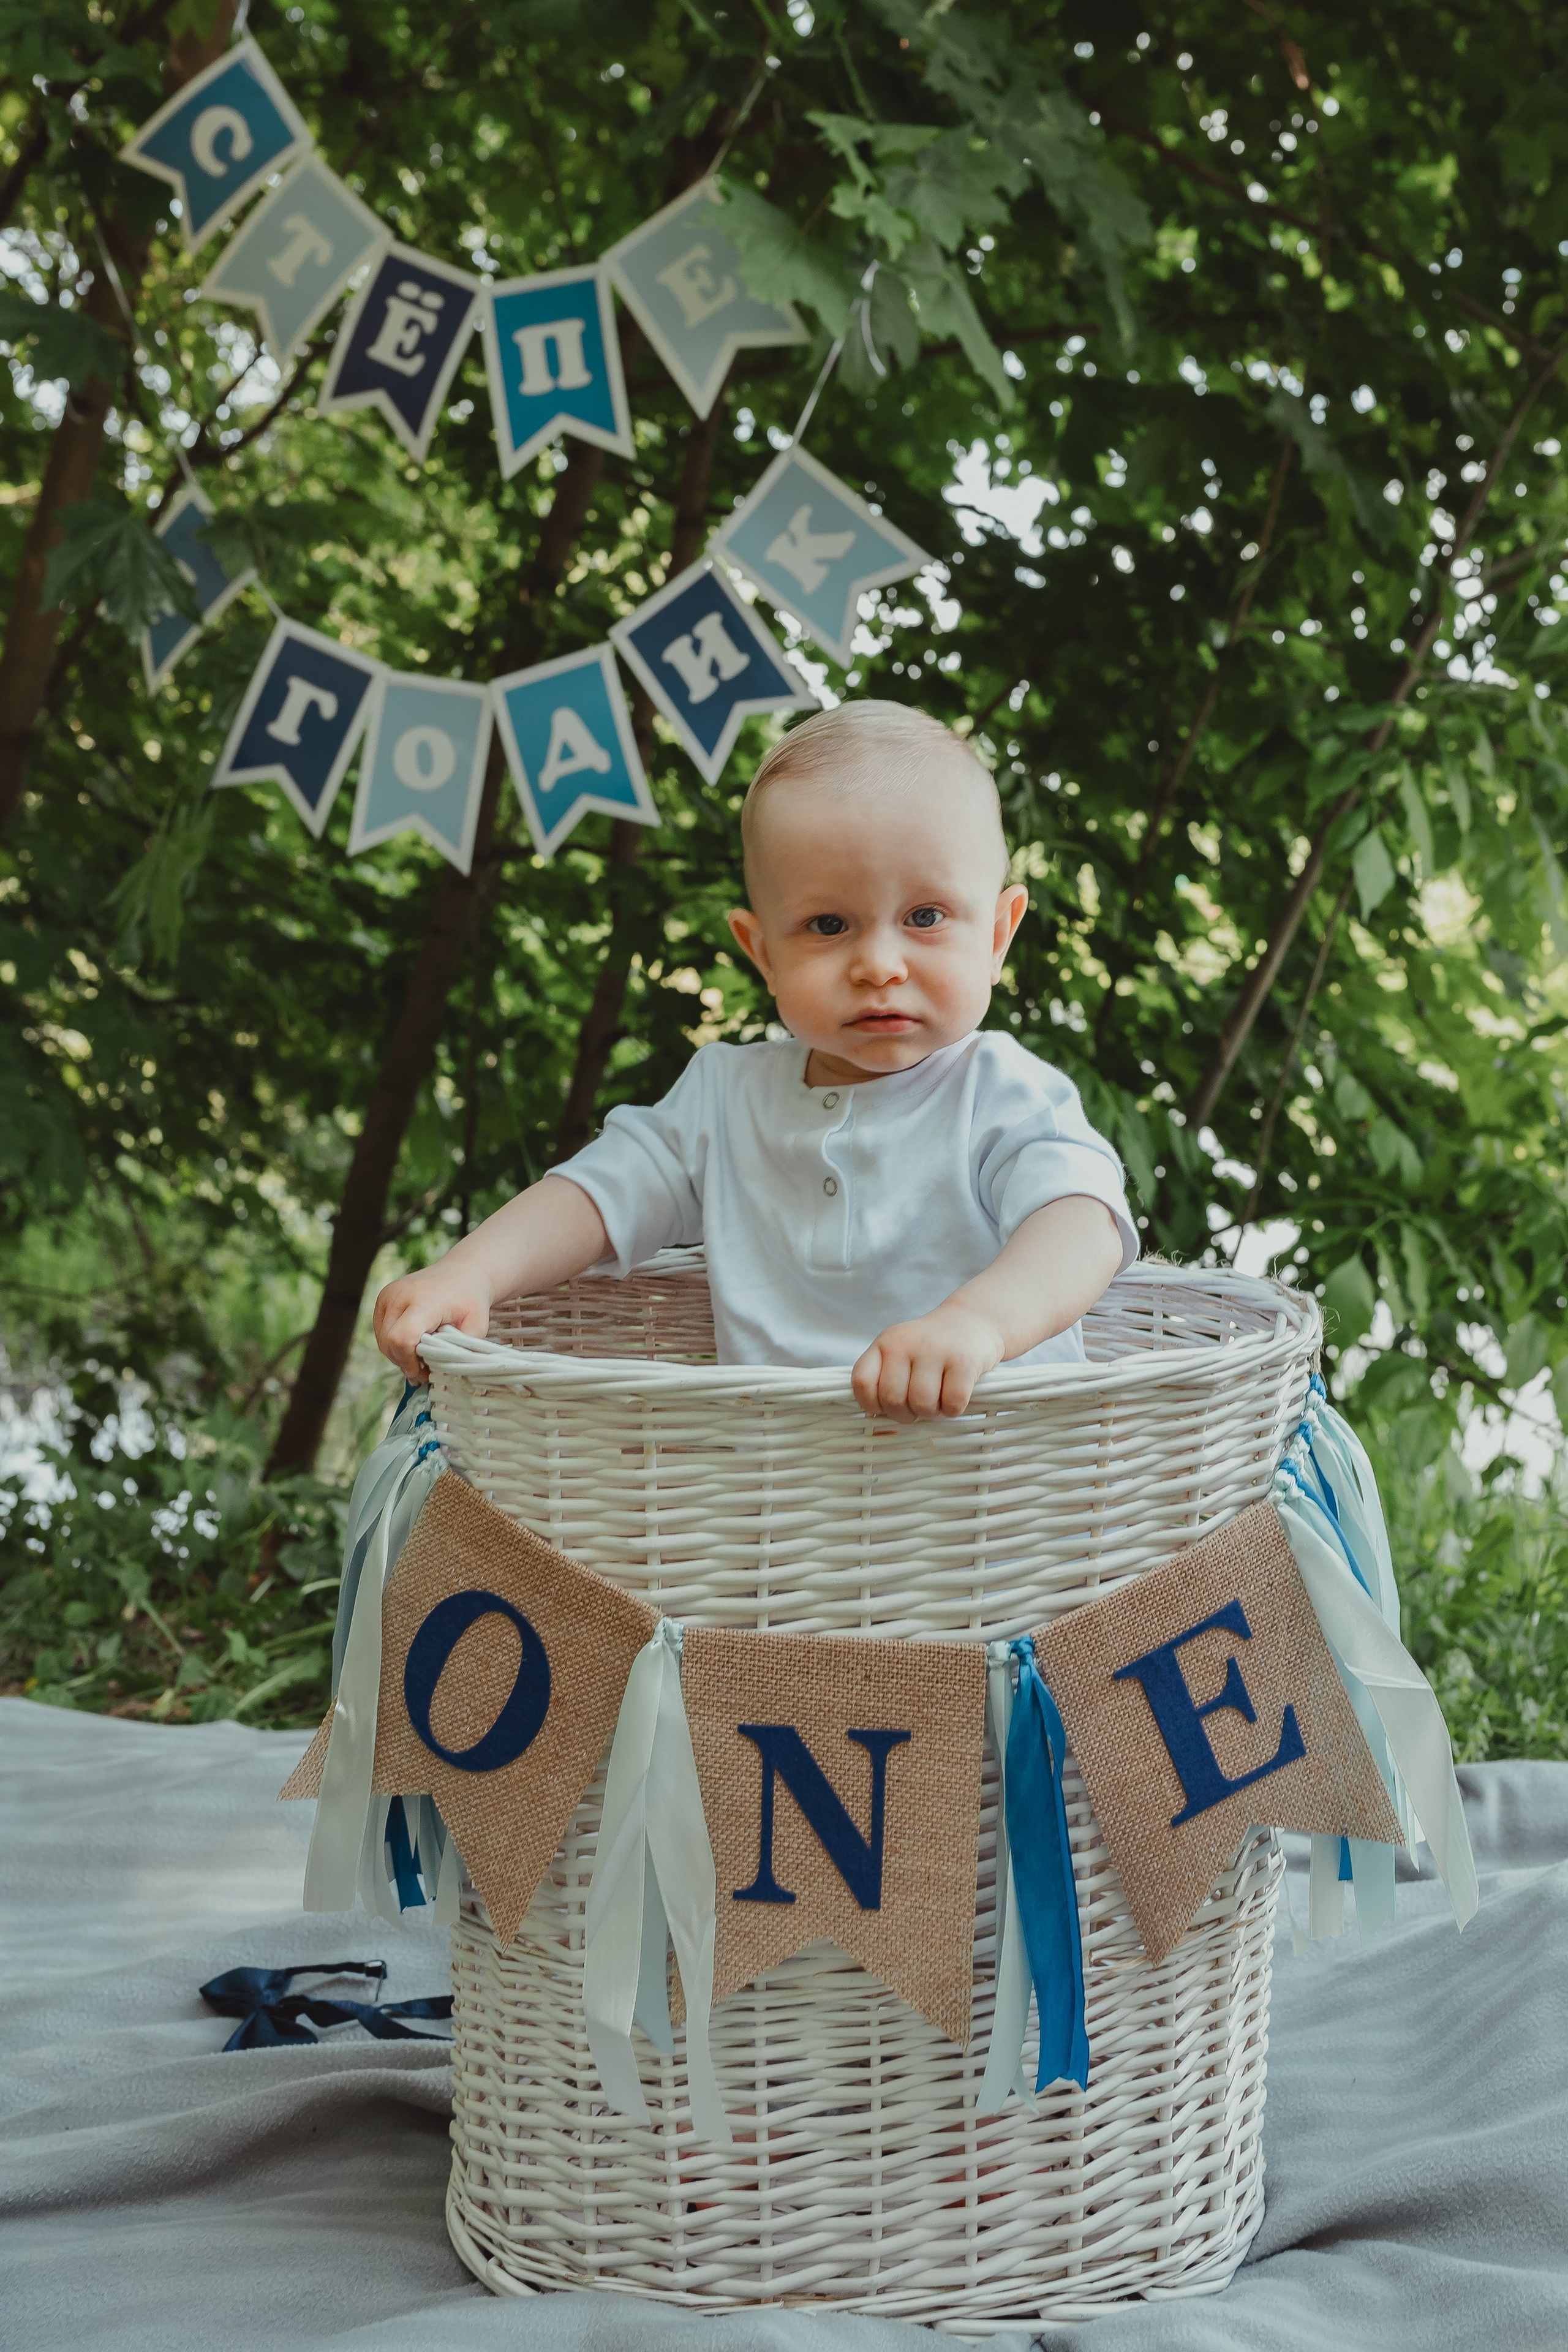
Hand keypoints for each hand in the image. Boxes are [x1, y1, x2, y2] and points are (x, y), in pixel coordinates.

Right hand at [373, 1265, 492, 1381]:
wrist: (461, 1273)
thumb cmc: (470, 1301)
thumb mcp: (477, 1327)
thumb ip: (460, 1352)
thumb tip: (443, 1377)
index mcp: (423, 1301)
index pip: (402, 1338)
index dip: (409, 1362)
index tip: (424, 1372)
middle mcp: (399, 1295)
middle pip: (389, 1343)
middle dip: (405, 1362)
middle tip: (425, 1370)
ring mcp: (388, 1295)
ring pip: (382, 1340)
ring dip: (399, 1355)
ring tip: (421, 1357)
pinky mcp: (383, 1298)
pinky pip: (381, 1331)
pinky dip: (395, 1344)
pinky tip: (413, 1345)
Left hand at [851, 1305, 1004, 1421]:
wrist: (971, 1322)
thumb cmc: (931, 1350)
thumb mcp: (902, 1355)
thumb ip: (886, 1384)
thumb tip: (883, 1435)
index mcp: (885, 1343)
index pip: (862, 1382)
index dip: (872, 1404)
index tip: (886, 1405)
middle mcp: (905, 1342)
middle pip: (892, 1399)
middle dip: (905, 1413)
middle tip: (918, 1405)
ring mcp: (935, 1350)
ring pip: (922, 1404)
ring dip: (931, 1412)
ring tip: (937, 1399)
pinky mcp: (963, 1361)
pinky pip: (952, 1403)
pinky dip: (953, 1409)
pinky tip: (955, 1395)